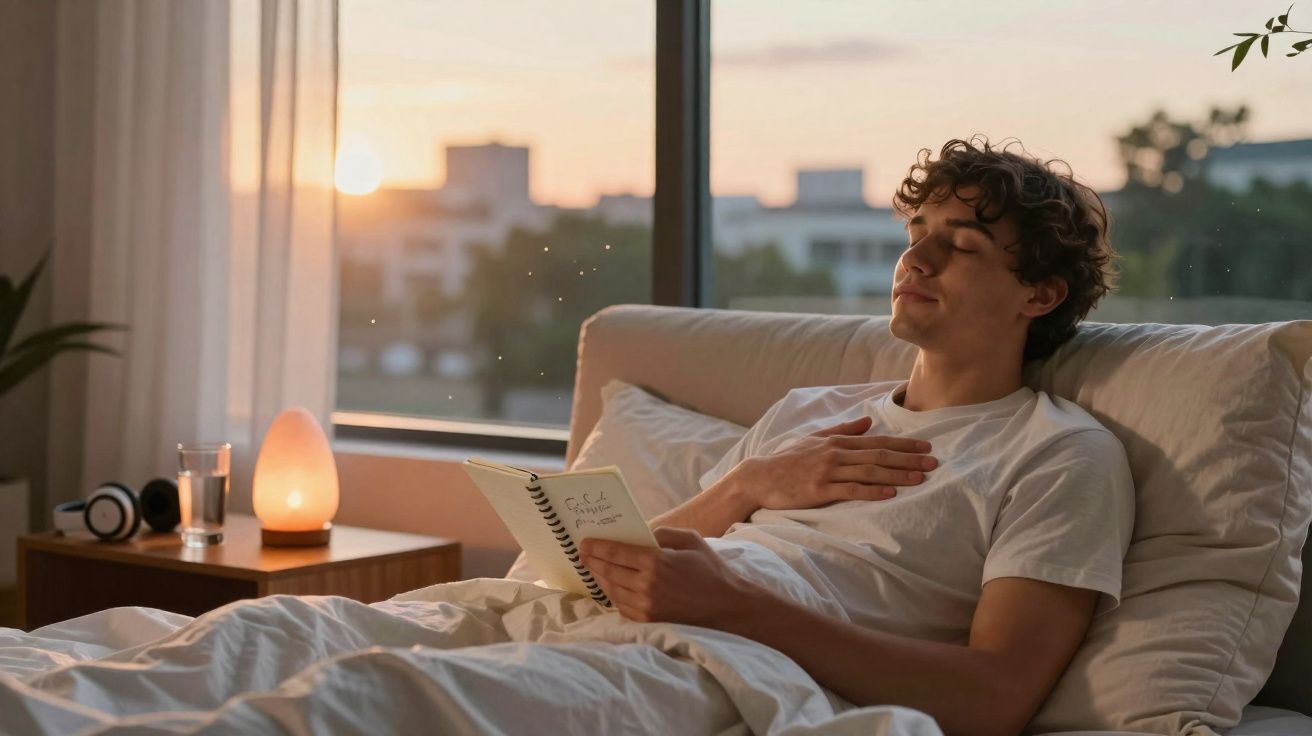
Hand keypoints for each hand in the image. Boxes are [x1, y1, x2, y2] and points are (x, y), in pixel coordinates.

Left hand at [579, 527, 754, 626]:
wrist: (727, 606)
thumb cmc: (711, 569)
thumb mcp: (691, 540)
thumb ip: (663, 534)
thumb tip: (642, 535)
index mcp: (656, 561)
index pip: (616, 552)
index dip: (597, 547)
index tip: (584, 543)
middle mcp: (647, 584)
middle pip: (610, 571)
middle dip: (593, 561)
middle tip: (583, 554)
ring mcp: (647, 605)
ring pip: (613, 590)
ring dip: (601, 579)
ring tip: (595, 569)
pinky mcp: (650, 620)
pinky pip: (623, 607)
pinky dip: (614, 596)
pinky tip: (612, 588)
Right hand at [731, 415, 936, 510]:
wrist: (759, 477)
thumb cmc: (786, 460)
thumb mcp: (814, 439)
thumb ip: (843, 430)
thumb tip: (868, 421)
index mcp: (836, 442)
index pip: (877, 441)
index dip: (903, 444)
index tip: (925, 447)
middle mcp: (835, 453)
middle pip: (879, 455)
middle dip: (909, 458)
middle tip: (934, 462)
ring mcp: (828, 472)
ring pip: (870, 471)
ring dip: (897, 474)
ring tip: (920, 478)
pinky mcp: (820, 490)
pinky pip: (851, 490)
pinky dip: (873, 491)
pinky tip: (891, 493)